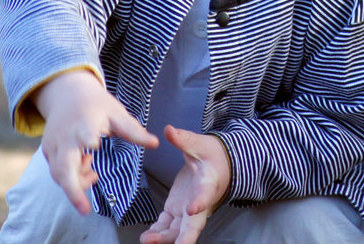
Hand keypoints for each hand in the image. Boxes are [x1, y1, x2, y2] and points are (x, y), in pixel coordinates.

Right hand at [34, 70, 158, 214]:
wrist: (67, 93)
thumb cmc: (96, 104)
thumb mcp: (116, 113)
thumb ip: (133, 131)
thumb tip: (155, 144)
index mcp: (84, 123)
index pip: (84, 133)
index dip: (87, 139)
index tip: (94, 144)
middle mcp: (66, 136)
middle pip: (63, 167)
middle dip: (73, 189)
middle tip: (85, 210)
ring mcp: (54, 144)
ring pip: (60, 174)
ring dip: (77, 182)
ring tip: (94, 173)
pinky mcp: (48, 150)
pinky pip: (58, 171)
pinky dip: (72, 176)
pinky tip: (86, 166)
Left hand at [140, 125, 230, 243]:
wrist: (217, 165)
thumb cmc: (211, 155)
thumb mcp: (199, 144)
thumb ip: (183, 139)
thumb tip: (169, 130)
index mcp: (208, 184)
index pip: (205, 195)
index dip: (199, 203)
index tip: (192, 209)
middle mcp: (199, 203)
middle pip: (194, 224)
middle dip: (184, 237)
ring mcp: (187, 210)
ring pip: (178, 229)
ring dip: (164, 237)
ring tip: (147, 240)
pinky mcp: (177, 210)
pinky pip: (167, 225)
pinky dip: (158, 232)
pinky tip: (146, 238)